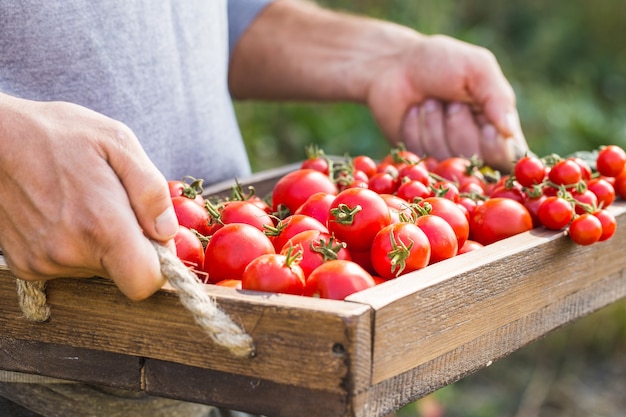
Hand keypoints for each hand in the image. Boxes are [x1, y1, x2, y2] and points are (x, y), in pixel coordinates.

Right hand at [0, 94, 177, 299]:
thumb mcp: (118, 142)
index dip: (159, 263)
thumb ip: (151, 191)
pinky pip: (68, 266)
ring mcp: (44, 262)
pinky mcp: (26, 266)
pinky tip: (62, 213)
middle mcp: (70, 252)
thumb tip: (167, 232)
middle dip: (130, 246)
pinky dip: (74, 246)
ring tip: (83, 203)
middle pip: (123, 273)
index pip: (144, 282)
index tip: (154, 238)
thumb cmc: (58, 134)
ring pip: (96, 269)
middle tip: (115, 206)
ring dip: (101, 243)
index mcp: (101, 225)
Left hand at [366, 34, 527, 171]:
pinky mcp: (416, 158)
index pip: (508, 156)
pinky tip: (412, 112)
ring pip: (445, 158)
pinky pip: (420, 156)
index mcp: (497, 125)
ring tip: (429, 102)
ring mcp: (442, 155)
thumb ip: (498, 97)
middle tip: (451, 102)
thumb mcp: (476, 68)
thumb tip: (510, 132)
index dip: (496, 148)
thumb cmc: (440, 62)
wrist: (393, 65)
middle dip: (459, 126)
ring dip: (434, 124)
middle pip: (476, 160)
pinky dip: (414, 129)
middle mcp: (473, 146)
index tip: (487, 128)